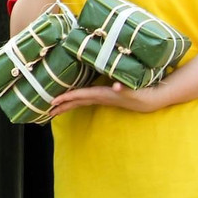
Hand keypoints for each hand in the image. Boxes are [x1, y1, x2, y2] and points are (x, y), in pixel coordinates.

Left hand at [48, 81, 163, 116]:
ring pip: (81, 101)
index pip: (80, 95)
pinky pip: (87, 98)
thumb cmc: (142, 94)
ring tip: (53, 109)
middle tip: (46, 110)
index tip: (53, 101)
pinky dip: (76, 99)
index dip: (67, 97)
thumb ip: (124, 88)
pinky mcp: (106, 97)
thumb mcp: (133, 90)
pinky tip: (71, 99)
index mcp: (102, 94)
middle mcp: (100, 97)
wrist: (152, 100)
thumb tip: (116, 86)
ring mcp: (103, 98)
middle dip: (62, 105)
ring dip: (67, 104)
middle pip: (77, 101)